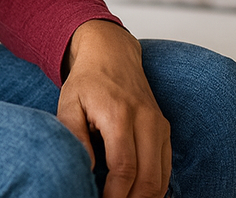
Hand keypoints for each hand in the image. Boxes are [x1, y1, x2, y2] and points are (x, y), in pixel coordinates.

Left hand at [57, 20, 170, 197]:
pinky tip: (138, 193)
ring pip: (161, 178)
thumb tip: (85, 167)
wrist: (111, 52)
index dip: (115, 195)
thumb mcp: (69, 101)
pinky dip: (156, 186)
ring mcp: (159, 124)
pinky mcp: (165, 129)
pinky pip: (166, 167)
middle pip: (148, 179)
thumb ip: (74, 134)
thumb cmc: (88, 79)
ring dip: (146, 197)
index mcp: (119, 114)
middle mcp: (145, 120)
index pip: (124, 168)